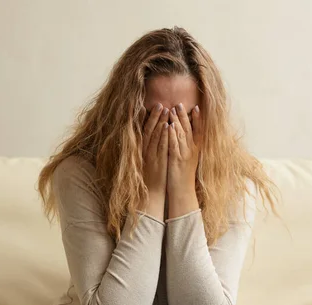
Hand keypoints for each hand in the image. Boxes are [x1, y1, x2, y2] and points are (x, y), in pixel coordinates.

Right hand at [139, 103, 169, 220]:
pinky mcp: (158, 161)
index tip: (154, 107)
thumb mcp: (148, 160)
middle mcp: (146, 150)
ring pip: (155, 135)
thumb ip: (150, 149)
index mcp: (143, 150)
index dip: (149, 118)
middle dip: (155, 116)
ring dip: (160, 122)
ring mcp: (152, 155)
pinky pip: (161, 146)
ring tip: (166, 110)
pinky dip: (164, 135)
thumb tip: (155, 137)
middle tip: (160, 104)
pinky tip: (168, 126)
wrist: (150, 193)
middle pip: (149, 130)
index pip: (145, 130)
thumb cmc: (151, 177)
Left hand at [167, 103, 201, 195]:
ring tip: (173, 110)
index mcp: (195, 150)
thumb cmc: (184, 176)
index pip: (198, 131)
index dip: (198, 119)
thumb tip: (187, 136)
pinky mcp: (176, 160)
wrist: (183, 191)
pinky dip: (172, 135)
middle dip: (184, 116)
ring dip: (177, 122)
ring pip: (181, 135)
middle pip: (189, 130)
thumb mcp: (189, 160)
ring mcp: (184, 155)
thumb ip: (189, 148)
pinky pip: (174, 145)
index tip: (196, 107)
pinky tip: (169, 126)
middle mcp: (192, 151)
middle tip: (180, 103)